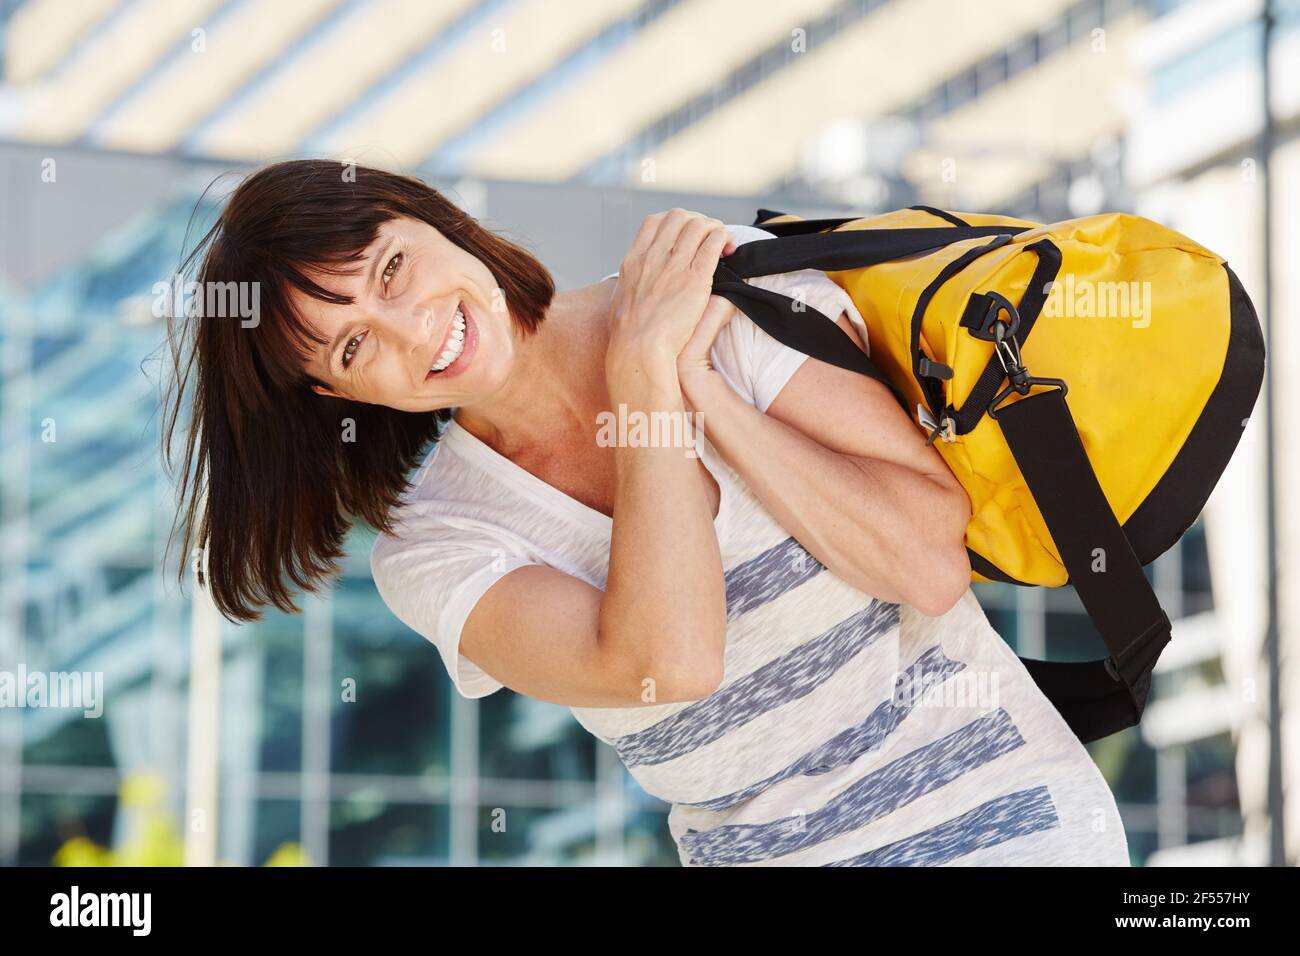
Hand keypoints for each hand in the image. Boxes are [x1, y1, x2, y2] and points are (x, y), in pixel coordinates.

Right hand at [605, 209, 735, 384]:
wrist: (638, 349)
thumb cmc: (629, 336)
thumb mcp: (621, 300)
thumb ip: (632, 285)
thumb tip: (637, 284)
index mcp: (634, 260)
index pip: (654, 221)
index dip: (674, 221)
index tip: (685, 235)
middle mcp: (653, 257)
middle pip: (679, 217)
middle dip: (697, 222)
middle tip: (707, 239)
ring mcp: (674, 266)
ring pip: (699, 225)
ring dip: (714, 229)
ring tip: (723, 245)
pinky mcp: (696, 278)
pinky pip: (714, 243)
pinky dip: (724, 239)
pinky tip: (728, 250)